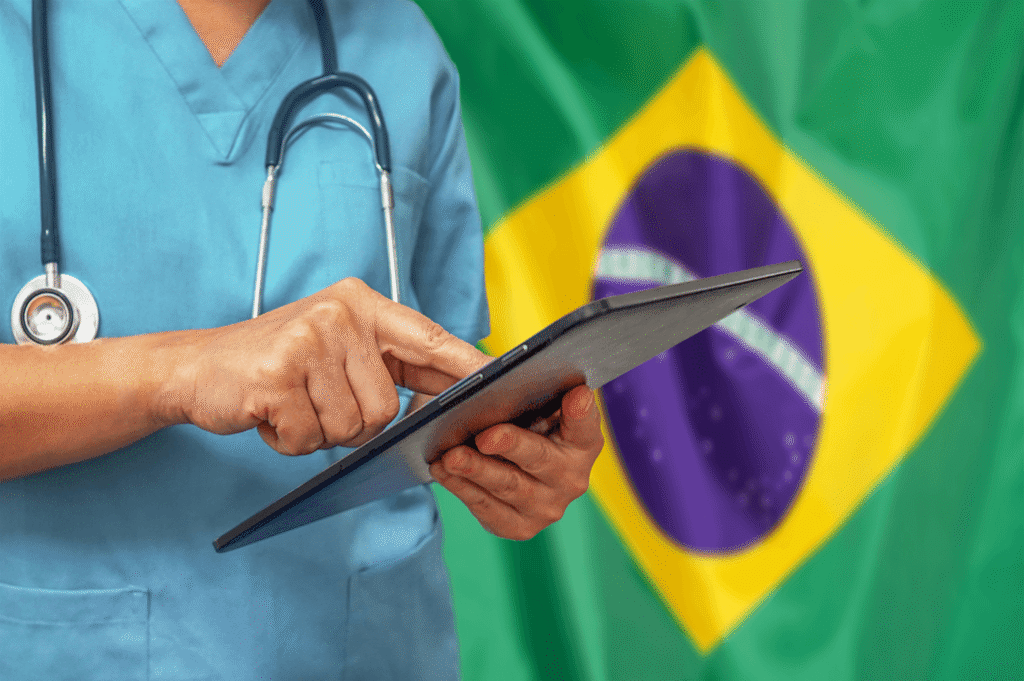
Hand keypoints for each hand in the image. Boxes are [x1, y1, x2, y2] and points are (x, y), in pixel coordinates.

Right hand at [170, 278, 490, 453]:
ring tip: (290, 404)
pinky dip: (288, 440)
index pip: (427, 338)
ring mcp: (309, 339)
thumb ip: (386, 366)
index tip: (500, 380)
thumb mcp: (335, 349)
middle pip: (387, 408)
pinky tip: (269, 413)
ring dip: (318, 432)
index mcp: (362, 305)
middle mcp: (340, 313)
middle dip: (352, 423)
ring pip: (351, 428)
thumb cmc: (276, 367)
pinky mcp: (278, 373)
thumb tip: (447, 398)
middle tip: (314, 402)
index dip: (464, 365)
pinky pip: (310, 437)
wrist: (195, 367)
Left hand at [430, 385, 603, 539]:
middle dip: (511, 445)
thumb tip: (496, 376)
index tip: (575, 394)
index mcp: (583, 441)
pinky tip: (442, 470)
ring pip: (507, 486)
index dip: (581, 410)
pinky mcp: (519, 527)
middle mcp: (572, 478)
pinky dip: (460, 487)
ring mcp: (547, 507)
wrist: (505, 466)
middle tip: (485, 436)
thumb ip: (529, 392)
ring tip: (450, 456)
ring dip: (475, 470)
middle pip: (540, 458)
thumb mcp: (530, 405)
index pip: (586, 423)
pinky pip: (486, 507)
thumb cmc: (521, 424)